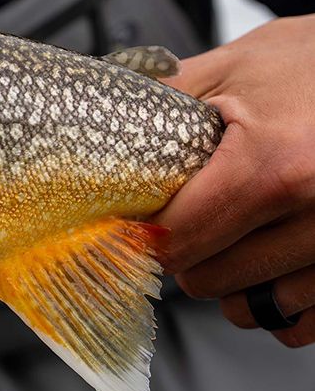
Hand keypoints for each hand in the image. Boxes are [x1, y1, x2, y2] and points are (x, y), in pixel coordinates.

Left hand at [154, 15, 314, 346]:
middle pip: (206, 279)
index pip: (177, 238)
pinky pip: (300, 325)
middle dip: (184, 253)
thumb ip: (163, 101)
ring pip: (250, 308)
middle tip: (191, 216)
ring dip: (228, 282)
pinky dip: (274, 305)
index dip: (143, 234)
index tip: (135, 222)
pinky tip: (267, 267)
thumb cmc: (312, 65)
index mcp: (276, 165)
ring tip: (232, 235)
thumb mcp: (232, 67)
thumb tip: (98, 122)